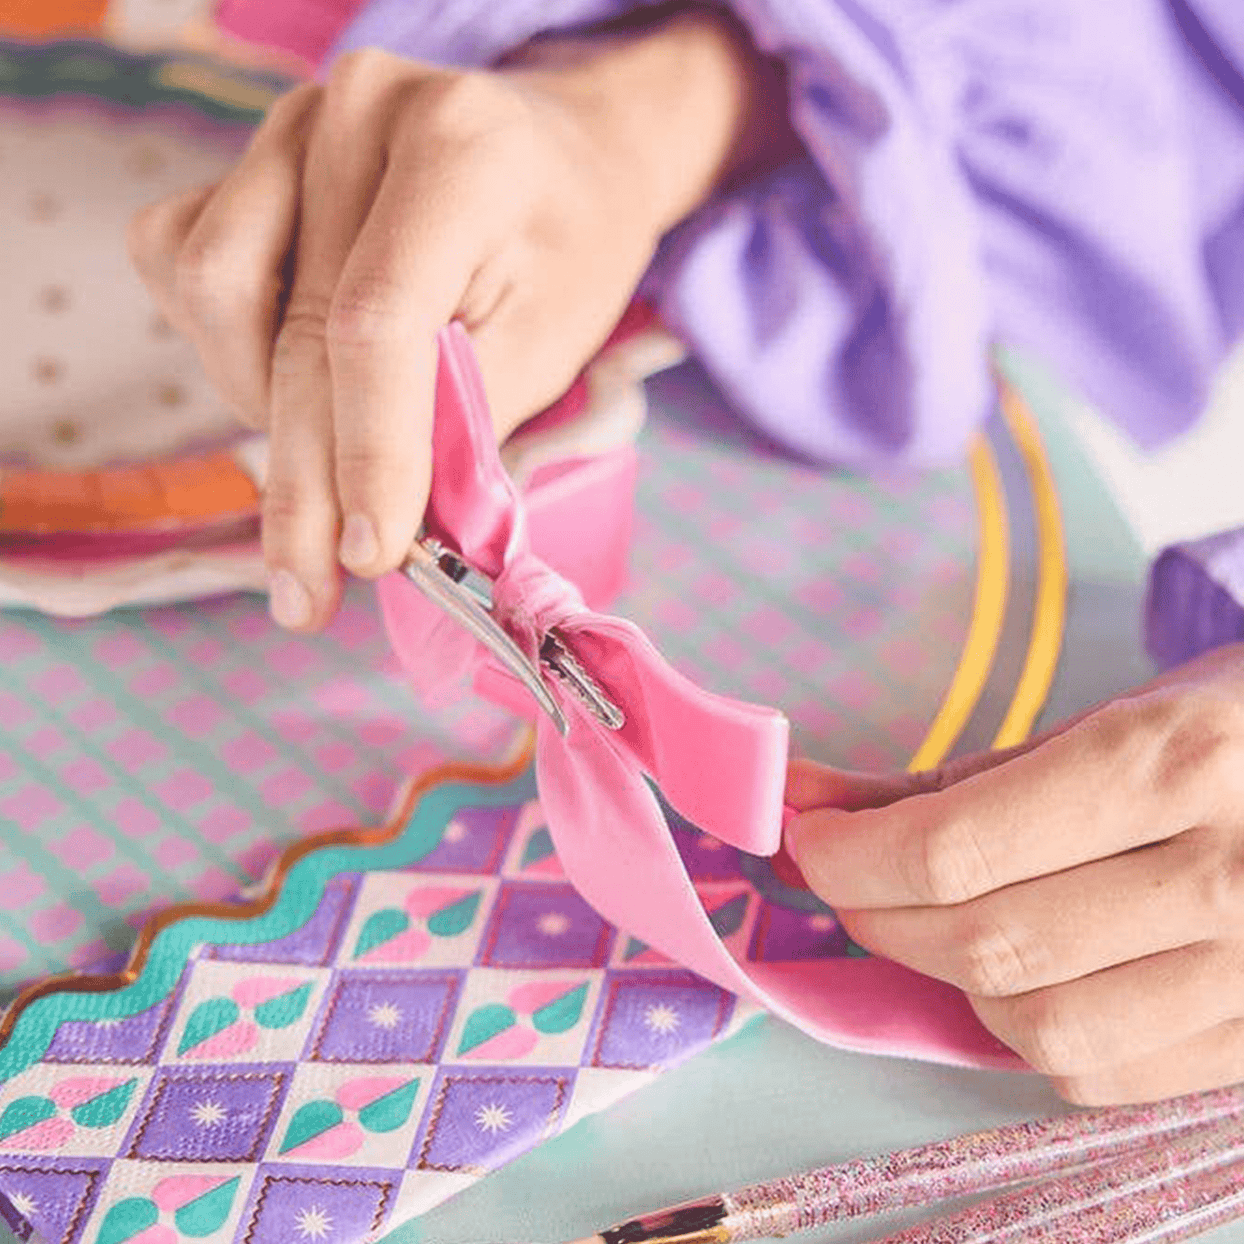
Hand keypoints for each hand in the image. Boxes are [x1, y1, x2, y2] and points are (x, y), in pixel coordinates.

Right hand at [127, 12, 792, 628]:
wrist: (554, 155)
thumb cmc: (566, 246)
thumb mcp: (552, 337)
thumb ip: (462, 419)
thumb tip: (384, 530)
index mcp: (459, 151)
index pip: (378, 323)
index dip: (367, 452)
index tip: (367, 557)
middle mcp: (357, 116)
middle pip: (294, 329)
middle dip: (304, 484)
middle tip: (309, 595)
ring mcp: (289, 124)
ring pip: (216, 296)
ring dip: (262, 406)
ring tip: (331, 446)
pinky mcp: (246, 155)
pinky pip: (186, 262)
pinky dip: (227, 343)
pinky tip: (289, 374)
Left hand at [784, 643, 1243, 1103]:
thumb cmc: (1231, 728)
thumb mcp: (1102, 722)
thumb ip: (948, 776)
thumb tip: (805, 799)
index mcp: (1173, 760)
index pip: (958, 848)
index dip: (854, 857)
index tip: (813, 840)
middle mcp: (1226, 874)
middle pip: (988, 942)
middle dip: (883, 914)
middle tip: (854, 878)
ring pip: (1042, 1026)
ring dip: (954, 979)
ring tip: (940, 922)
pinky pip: (1106, 1072)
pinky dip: (1032, 1031)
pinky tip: (1024, 971)